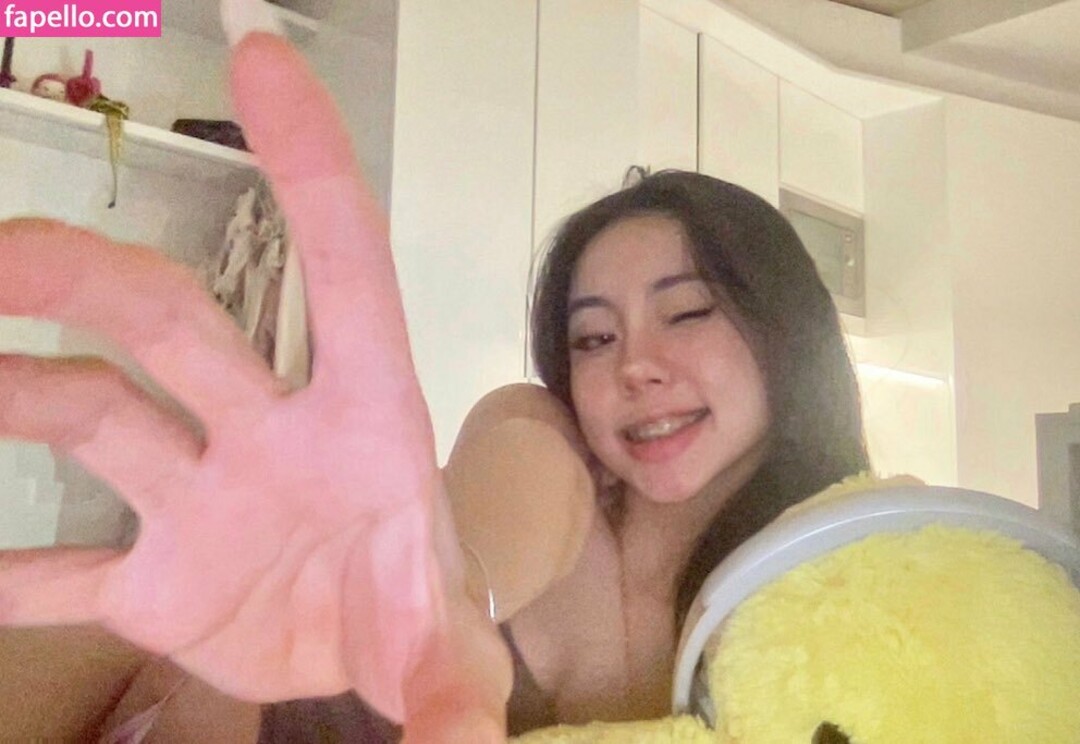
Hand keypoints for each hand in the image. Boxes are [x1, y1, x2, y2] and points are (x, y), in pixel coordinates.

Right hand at [0, 22, 509, 742]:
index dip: (311, 167)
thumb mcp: (449, 643)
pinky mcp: (154, 576)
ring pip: (91, 413)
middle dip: (82, 280)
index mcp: (365, 418)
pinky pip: (59, 571)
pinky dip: (4, 578)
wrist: (375, 665)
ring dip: (9, 392)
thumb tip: (465, 738)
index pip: (344, 269)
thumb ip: (452, 681)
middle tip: (0, 254)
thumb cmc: (421, 610)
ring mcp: (202, 496)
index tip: (266, 57)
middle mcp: (269, 433)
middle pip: (170, 323)